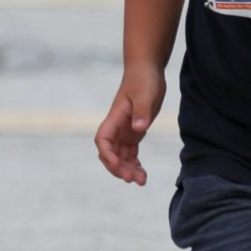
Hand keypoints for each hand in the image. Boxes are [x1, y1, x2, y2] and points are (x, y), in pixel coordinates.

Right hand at [94, 65, 165, 185]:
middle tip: (133, 180)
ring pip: (121, 157)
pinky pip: (130, 154)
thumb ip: (142, 111)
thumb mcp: (145, 94)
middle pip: (110, 154)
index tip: (119, 166)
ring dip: (128, 170)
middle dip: (119, 169)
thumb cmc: (144, 79)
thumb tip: (139, 129)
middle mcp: (117, 127)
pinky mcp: (134, 132)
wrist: (146, 69)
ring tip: (142, 181)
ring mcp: (124, 131)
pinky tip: (142, 174)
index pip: (103, 141)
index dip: (108, 156)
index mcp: (115, 118)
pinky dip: (134, 165)